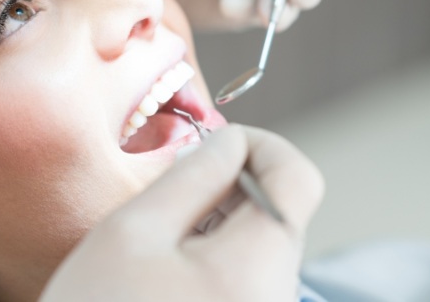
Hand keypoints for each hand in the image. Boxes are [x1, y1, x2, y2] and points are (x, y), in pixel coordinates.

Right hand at [38, 125, 323, 301]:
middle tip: (170, 193)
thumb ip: (192, 176)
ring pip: (260, 246)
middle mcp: (277, 298)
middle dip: (230, 186)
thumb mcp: (130, 233)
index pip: (298, 178)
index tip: (214, 145)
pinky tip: (167, 275)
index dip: (260, 145)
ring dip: (218, 224)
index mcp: (256, 269)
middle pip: (277, 212)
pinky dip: (215, 259)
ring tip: (159, 244)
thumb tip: (230, 142)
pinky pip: (247, 279)